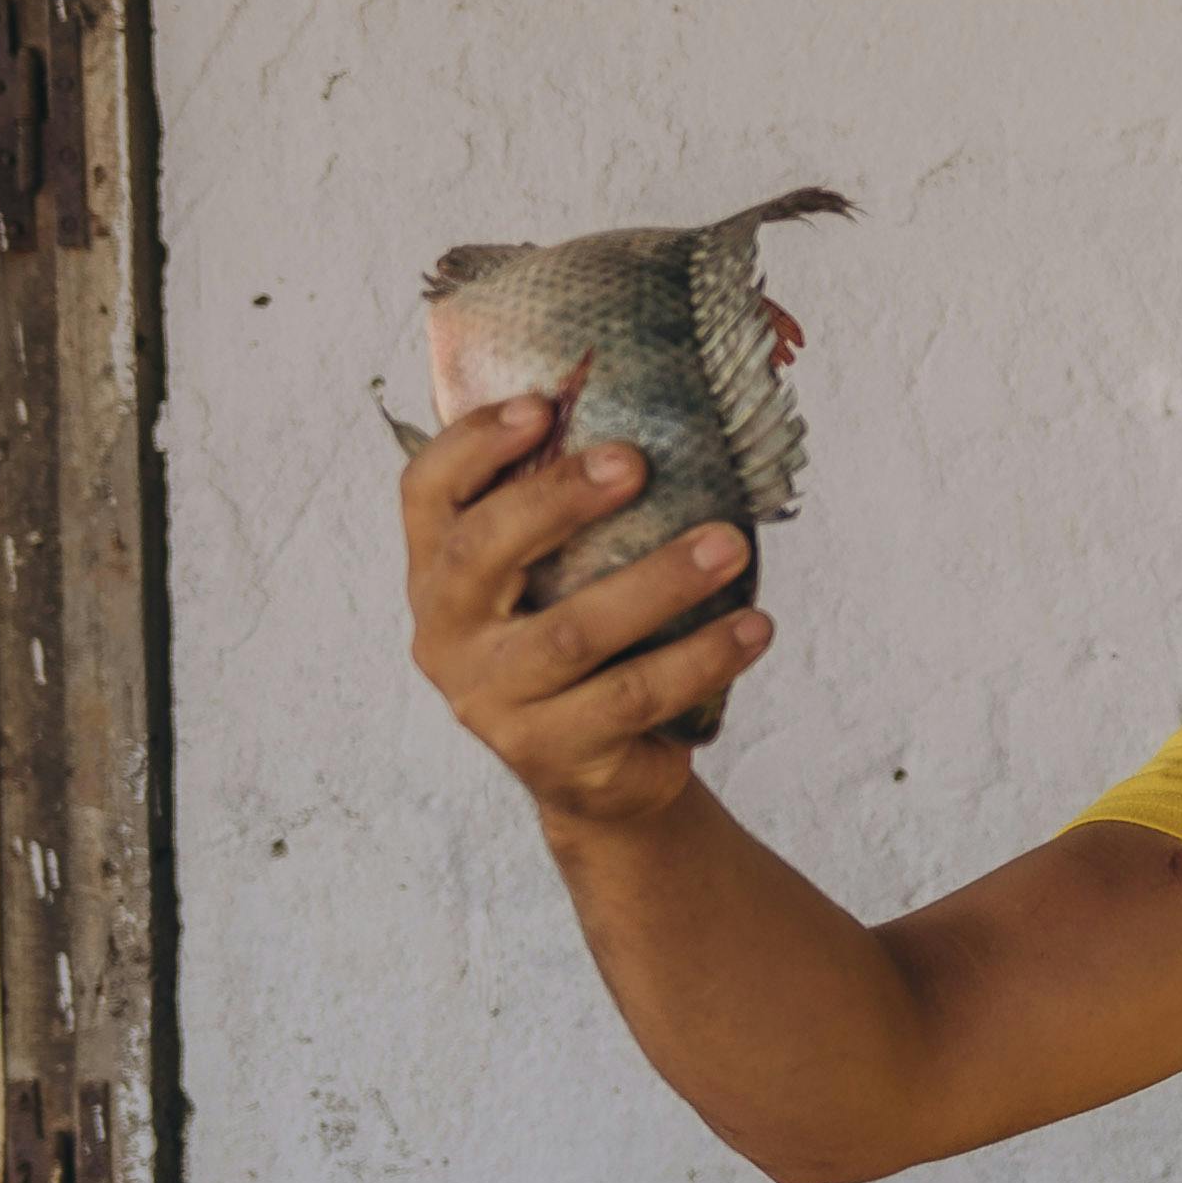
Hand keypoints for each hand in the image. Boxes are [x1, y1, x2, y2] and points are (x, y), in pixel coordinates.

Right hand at [403, 397, 769, 826]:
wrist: (600, 776)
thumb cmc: (587, 648)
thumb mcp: (558, 580)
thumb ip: (569, 516)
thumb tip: (656, 419)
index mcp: (438, 574)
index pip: (425, 494)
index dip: (470, 445)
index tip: (539, 405)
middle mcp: (447, 636)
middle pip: (480, 553)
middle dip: (558, 499)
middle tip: (636, 461)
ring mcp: (492, 699)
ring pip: (572, 632)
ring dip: (658, 582)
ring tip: (731, 545)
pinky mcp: (551, 751)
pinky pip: (634, 697)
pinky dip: (702, 657)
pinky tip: (755, 626)